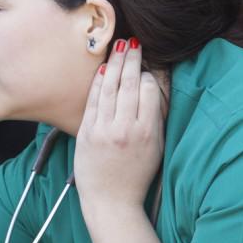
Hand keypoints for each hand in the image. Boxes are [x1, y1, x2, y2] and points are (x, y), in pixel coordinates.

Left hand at [73, 37, 167, 211]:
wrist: (110, 201)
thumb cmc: (137, 175)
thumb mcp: (156, 148)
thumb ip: (155, 119)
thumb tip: (153, 89)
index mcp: (147, 132)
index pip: (149, 91)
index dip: (148, 76)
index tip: (147, 68)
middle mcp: (124, 128)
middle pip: (129, 84)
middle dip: (132, 59)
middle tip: (134, 41)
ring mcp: (103, 129)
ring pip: (110, 88)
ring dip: (115, 64)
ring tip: (120, 46)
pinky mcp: (86, 132)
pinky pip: (93, 100)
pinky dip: (98, 82)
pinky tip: (102, 68)